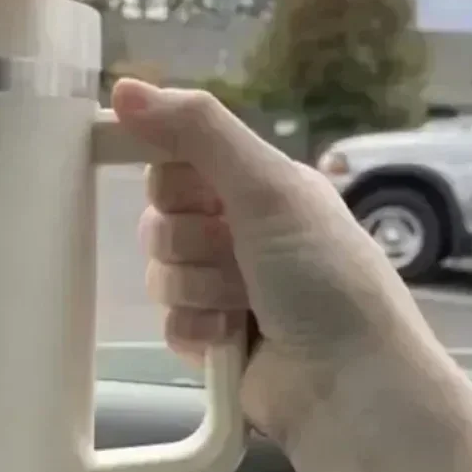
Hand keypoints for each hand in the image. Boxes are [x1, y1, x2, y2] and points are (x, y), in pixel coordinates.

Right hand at [112, 79, 436, 451]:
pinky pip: (168, 322)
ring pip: (161, 273)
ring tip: (243, 305)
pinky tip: (231, 340)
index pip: (174, 163)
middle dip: (190, 242)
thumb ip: (197, 132)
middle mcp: (239, 231)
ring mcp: (224, 287)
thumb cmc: (320, 274)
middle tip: (235, 254)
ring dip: (198, 289)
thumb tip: (121, 86)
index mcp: (258, 186)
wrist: (349, 385)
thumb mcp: (266, 187)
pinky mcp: (211, 339)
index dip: (174, 182)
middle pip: (160, 220)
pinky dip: (196, 330)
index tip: (199, 196)